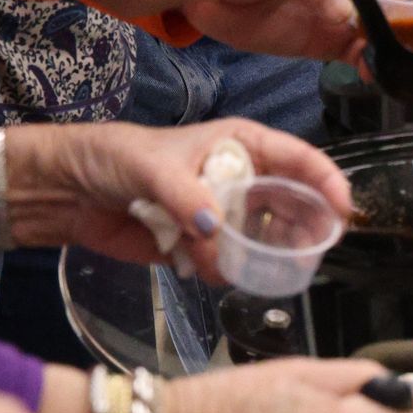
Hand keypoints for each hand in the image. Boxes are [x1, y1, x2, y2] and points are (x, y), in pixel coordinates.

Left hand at [1, 117, 353, 280]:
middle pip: (289, 203)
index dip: (325, 181)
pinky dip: (218, 270)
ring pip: (260, 239)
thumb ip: (187, 197)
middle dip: (298, 228)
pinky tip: (199, 266)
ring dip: (255, 255)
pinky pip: (224, 263)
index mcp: (239, 143)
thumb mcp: (153, 166)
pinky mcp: (197, 245)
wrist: (69, 192)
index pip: (297, 158)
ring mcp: (219, 214)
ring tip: (242, 264)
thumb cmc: (115, 158)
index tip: (342, 209)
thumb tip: (215, 230)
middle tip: (304, 252)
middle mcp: (238, 178)